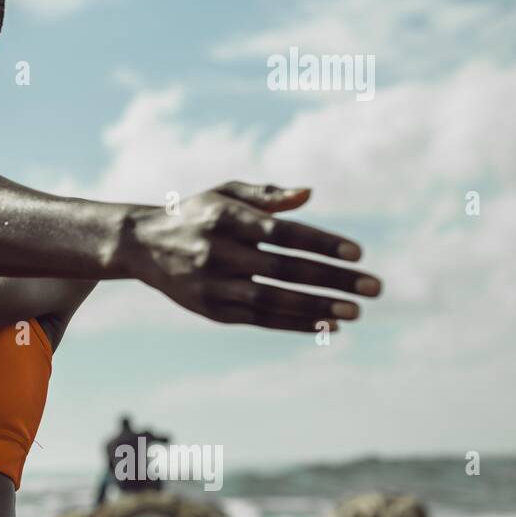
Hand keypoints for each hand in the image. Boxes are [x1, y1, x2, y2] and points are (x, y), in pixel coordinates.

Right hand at [113, 181, 381, 332]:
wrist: (142, 245)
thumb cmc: (196, 213)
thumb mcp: (224, 193)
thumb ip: (266, 195)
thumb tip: (309, 194)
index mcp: (223, 217)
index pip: (281, 232)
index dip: (321, 243)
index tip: (358, 254)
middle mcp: (215, 251)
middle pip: (283, 269)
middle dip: (331, 279)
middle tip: (373, 288)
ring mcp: (211, 284)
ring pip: (272, 300)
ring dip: (317, 307)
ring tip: (355, 311)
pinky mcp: (210, 309)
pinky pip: (259, 319)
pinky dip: (294, 322)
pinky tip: (327, 323)